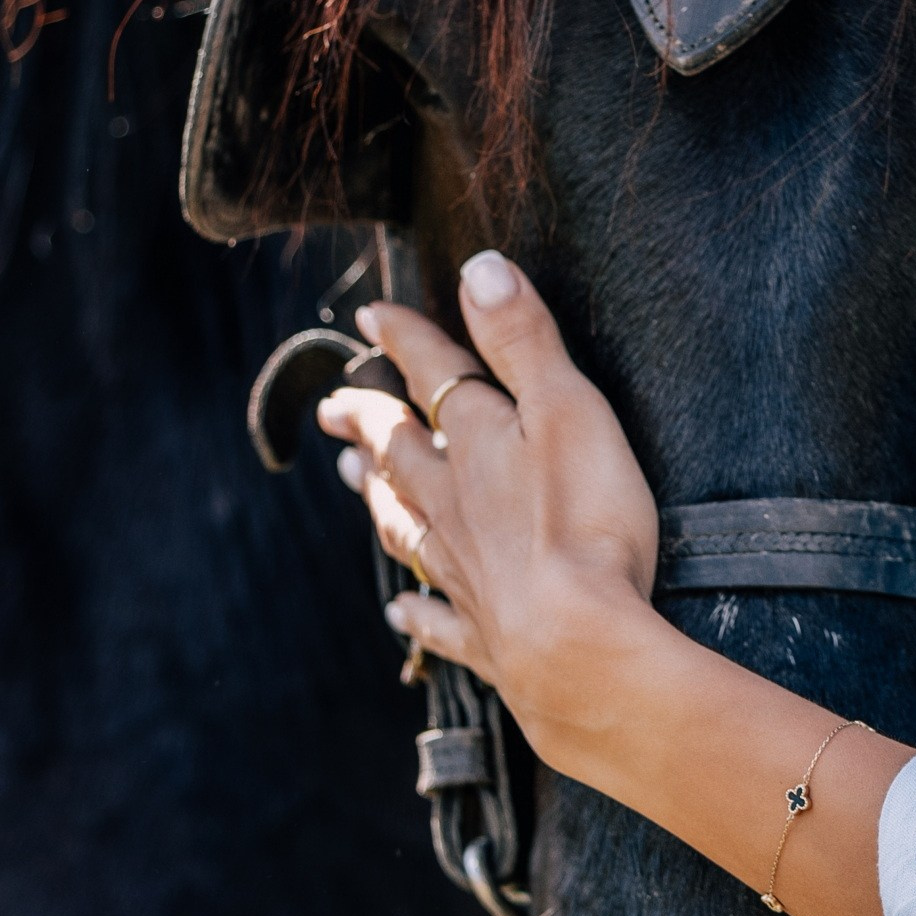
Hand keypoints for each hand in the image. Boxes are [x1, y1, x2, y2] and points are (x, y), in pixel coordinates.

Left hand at [316, 253, 665, 751]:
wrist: (579, 649)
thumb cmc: (583, 524)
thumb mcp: (566, 410)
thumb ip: (522, 340)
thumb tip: (477, 267)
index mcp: (476, 443)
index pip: (433, 377)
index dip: (405, 342)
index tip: (371, 317)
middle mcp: (454, 505)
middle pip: (401, 456)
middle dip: (370, 424)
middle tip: (332, 409)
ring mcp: (463, 574)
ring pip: (407, 528)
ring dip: (378, 501)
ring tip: (351, 481)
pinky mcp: (484, 639)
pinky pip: (437, 621)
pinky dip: (415, 614)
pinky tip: (400, 613)